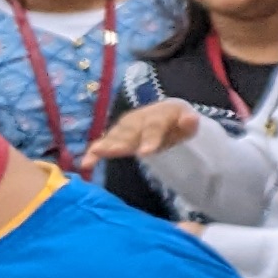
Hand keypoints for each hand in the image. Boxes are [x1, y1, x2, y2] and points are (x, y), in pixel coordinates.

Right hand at [86, 98, 208, 166]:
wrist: (166, 114)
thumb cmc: (178, 123)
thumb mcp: (188, 123)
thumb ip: (189, 123)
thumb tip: (191, 118)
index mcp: (158, 114)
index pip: (154, 126)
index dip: (150, 138)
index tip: (146, 152)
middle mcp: (138, 118)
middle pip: (130, 131)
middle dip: (123, 142)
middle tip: (116, 151)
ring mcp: (125, 126)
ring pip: (115, 136)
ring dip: (105, 145)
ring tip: (96, 154)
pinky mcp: (116, 135)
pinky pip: (104, 143)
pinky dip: (94, 152)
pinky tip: (86, 163)